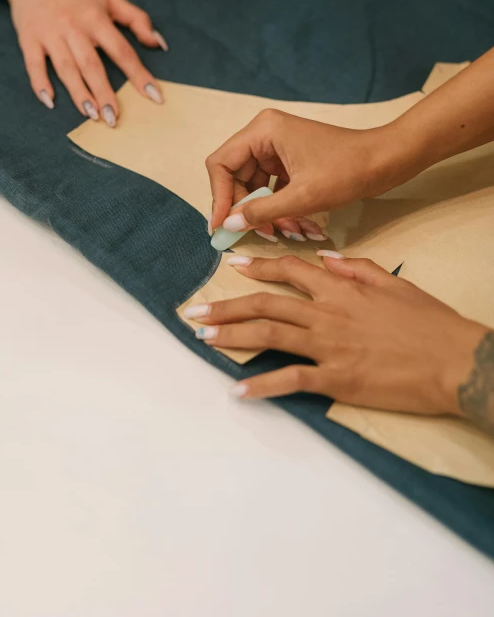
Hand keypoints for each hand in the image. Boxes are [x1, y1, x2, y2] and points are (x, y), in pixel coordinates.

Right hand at [5, 0, 165, 124]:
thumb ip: (138, 20)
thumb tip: (158, 44)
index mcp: (96, 18)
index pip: (122, 51)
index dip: (139, 74)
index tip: (154, 96)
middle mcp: (74, 28)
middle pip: (92, 65)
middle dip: (104, 93)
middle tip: (114, 119)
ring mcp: (50, 35)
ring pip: (66, 69)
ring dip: (79, 94)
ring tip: (92, 116)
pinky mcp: (29, 39)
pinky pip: (34, 64)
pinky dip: (40, 83)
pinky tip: (50, 102)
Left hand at [185, 253, 487, 418]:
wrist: (454, 361)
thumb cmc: (429, 322)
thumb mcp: (394, 283)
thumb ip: (356, 268)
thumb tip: (327, 259)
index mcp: (340, 289)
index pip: (289, 271)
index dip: (258, 267)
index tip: (233, 266)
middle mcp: (326, 314)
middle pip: (265, 305)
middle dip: (226, 305)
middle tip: (195, 309)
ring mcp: (328, 347)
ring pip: (268, 336)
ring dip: (231, 336)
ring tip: (202, 337)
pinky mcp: (335, 380)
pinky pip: (290, 381)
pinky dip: (261, 386)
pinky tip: (237, 390)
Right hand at [206, 108, 410, 234]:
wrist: (387, 161)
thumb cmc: (349, 170)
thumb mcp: (303, 196)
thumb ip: (262, 212)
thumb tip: (229, 225)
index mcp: (263, 131)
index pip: (221, 164)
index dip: (219, 198)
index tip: (222, 227)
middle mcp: (265, 134)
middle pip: (236, 177)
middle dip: (249, 209)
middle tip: (260, 235)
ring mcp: (278, 147)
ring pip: (255, 186)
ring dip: (267, 212)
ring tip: (288, 232)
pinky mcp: (290, 159)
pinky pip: (272, 187)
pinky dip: (280, 208)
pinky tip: (298, 226)